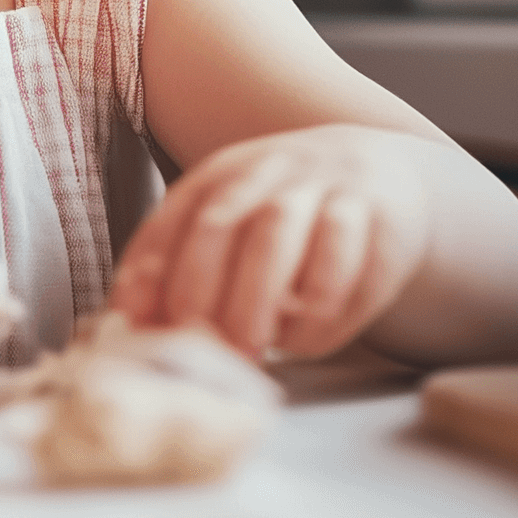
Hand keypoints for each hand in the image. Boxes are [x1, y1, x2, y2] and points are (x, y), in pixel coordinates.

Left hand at [109, 123, 432, 359]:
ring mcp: (325, 187)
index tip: (133, 319)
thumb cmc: (291, 213)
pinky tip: (305, 339)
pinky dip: (321, 306)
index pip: (175, 215)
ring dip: (256, 296)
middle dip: (199, 285)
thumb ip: (191, 263)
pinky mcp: (379, 216)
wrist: (383, 173)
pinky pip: (347, 260)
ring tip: (247, 346)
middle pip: (222, 221)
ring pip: (279, 233)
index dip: (149, 268)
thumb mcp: (240, 220)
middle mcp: (270, 171)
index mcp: (224, 172)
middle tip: (193, 338)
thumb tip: (140, 326)